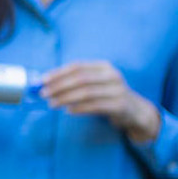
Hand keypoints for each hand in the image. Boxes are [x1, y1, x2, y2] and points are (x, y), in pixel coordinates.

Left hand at [41, 61, 159, 142]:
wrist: (134, 111)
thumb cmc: (107, 95)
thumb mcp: (96, 83)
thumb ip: (75, 81)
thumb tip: (46, 83)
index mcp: (104, 67)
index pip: (78, 66)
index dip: (59, 73)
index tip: (43, 80)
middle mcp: (112, 76)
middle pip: (80, 79)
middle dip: (59, 86)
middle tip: (44, 94)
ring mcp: (118, 90)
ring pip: (86, 93)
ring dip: (65, 98)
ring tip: (52, 104)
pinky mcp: (120, 106)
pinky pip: (95, 106)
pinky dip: (79, 108)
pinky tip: (68, 111)